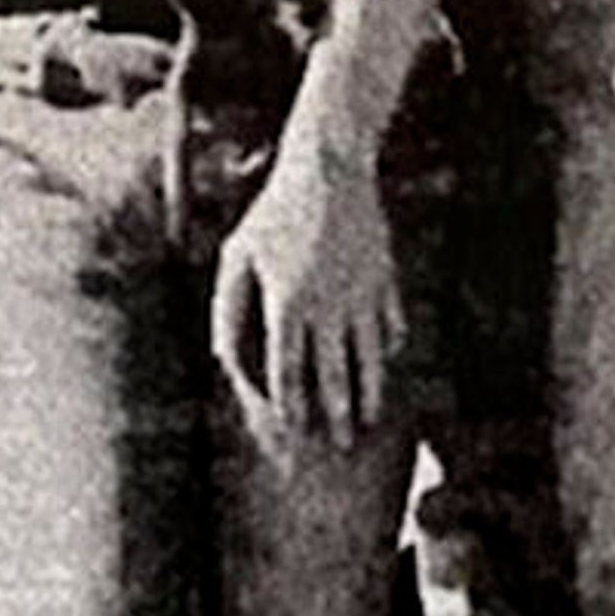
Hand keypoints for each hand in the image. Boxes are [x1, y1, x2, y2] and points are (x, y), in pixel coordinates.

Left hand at [211, 131, 404, 444]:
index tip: (293, 429)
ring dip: (370, 393)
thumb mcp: (237, 256)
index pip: (288, 369)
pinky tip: (385, 364)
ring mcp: (362, 294)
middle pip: (334, 374)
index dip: (290, 404)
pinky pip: (391, 325)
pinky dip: (389, 348)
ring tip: (369, 420)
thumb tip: (222, 359)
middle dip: (337, 414)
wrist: (329, 168)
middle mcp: (327, 305)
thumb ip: (227, 310)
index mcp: (287, 302)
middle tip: (340, 446)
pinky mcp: (386, 279)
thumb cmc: (273, 214)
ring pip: (369, 357)